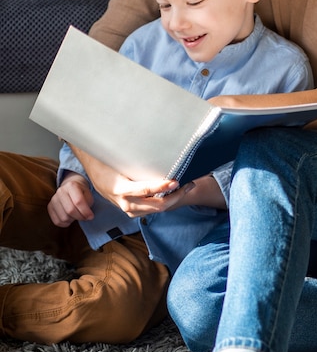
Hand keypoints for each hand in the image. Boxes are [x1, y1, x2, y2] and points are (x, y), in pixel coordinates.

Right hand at [47, 172, 94, 226]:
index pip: (78, 201)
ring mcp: (53, 199)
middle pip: (70, 210)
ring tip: (77, 215)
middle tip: (85, 217)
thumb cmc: (82, 193)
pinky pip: (57, 221)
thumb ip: (88, 203)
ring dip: (73, 220)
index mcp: (71, 185)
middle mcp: (60, 191)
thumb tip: (87, 215)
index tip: (91, 216)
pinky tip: (70, 218)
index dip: (86, 211)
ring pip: (64, 218)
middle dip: (80, 217)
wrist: (71, 189)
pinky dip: (66, 223)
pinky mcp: (49, 207)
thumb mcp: (88, 195)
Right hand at [68, 144, 226, 217]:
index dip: (162, 186)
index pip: (145, 190)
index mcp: (120, 188)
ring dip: (173, 200)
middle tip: (190, 184)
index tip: (176, 180)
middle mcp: (124, 202)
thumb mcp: (117, 158)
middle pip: (156, 205)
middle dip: (176, 196)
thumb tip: (155, 141)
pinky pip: (150, 211)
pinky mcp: (131, 210)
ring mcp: (127, 208)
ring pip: (156, 210)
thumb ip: (134, 157)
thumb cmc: (106, 160)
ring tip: (188, 187)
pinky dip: (164, 203)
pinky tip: (175, 194)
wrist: (92, 170)